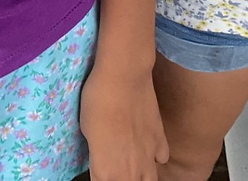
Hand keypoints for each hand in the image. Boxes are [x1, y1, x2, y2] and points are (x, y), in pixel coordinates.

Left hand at [80, 64, 168, 180]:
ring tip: (134, 168)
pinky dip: (156, 158)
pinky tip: (148, 148)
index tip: (99, 172)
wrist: (124, 76)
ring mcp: (148, 157)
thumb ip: (97, 154)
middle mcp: (130, 171)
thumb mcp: (86, 132)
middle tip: (117, 169)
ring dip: (141, 177)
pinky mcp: (160, 139)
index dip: (100, 178)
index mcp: (106, 172)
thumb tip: (101, 158)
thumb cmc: (97, 101)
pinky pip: (161, 159)